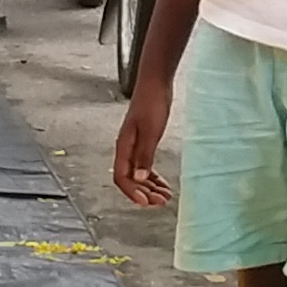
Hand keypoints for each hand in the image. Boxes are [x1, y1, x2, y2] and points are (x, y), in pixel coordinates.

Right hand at [112, 74, 175, 207]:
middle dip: (144, 193)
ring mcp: (135, 145)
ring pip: (138, 174)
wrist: (156, 83)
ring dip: (149, 187)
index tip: (146, 202)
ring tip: (165, 196)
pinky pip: (144, 165)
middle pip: (130, 179)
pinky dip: (153, 177)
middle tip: (160, 202)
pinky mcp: (144, 141)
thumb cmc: (152, 103)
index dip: (132, 192)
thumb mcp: (150, 131)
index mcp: (124, 146)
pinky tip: (163, 183)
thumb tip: (138, 178)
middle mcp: (126, 148)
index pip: (122, 177)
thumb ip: (144, 155)